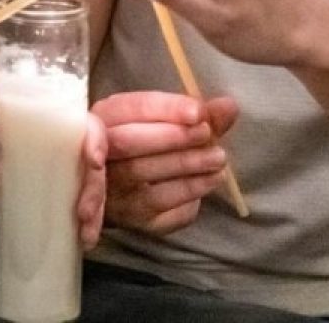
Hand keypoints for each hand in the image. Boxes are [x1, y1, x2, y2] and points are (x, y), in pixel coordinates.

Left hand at [0, 118, 109, 246]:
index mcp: (47, 125)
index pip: (84, 125)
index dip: (96, 139)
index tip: (93, 159)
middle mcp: (61, 150)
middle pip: (93, 163)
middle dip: (95, 188)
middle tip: (83, 213)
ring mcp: (61, 177)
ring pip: (93, 189)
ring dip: (96, 213)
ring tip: (86, 236)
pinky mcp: (56, 201)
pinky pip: (80, 211)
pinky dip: (86, 227)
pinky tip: (84, 242)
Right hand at [94, 90, 239, 234]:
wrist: (125, 193)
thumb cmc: (148, 147)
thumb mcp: (165, 123)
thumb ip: (196, 114)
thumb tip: (228, 107)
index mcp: (105, 118)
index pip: (131, 108)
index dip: (166, 109)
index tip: (198, 112)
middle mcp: (99, 155)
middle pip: (129, 144)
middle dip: (174, 138)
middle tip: (208, 135)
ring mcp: (113, 192)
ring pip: (145, 179)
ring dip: (187, 168)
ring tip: (218, 159)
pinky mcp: (131, 221)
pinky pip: (159, 211)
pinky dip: (187, 197)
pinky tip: (208, 182)